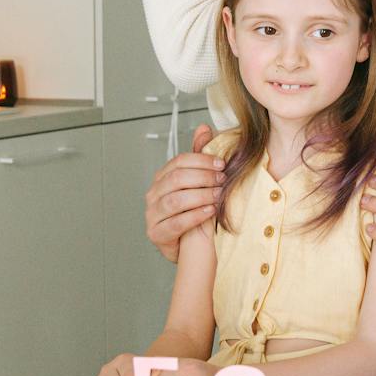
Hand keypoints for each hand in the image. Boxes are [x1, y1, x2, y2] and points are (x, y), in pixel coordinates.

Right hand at [145, 124, 221, 262]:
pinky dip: (195, 215)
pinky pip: (176, 223)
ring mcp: (152, 214)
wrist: (187, 247)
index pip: (179, 162)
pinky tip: (210, 211)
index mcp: (162, 178)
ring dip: (200, 196)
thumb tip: (205, 129)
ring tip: (218, 195)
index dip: (201, 161)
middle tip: (222, 180)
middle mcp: (154, 194)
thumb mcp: (198, 183)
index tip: (222, 164)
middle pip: (177, 179)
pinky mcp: (157, 233)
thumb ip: (199, 158)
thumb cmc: (193, 212)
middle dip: (203, 177)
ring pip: (175, 200)